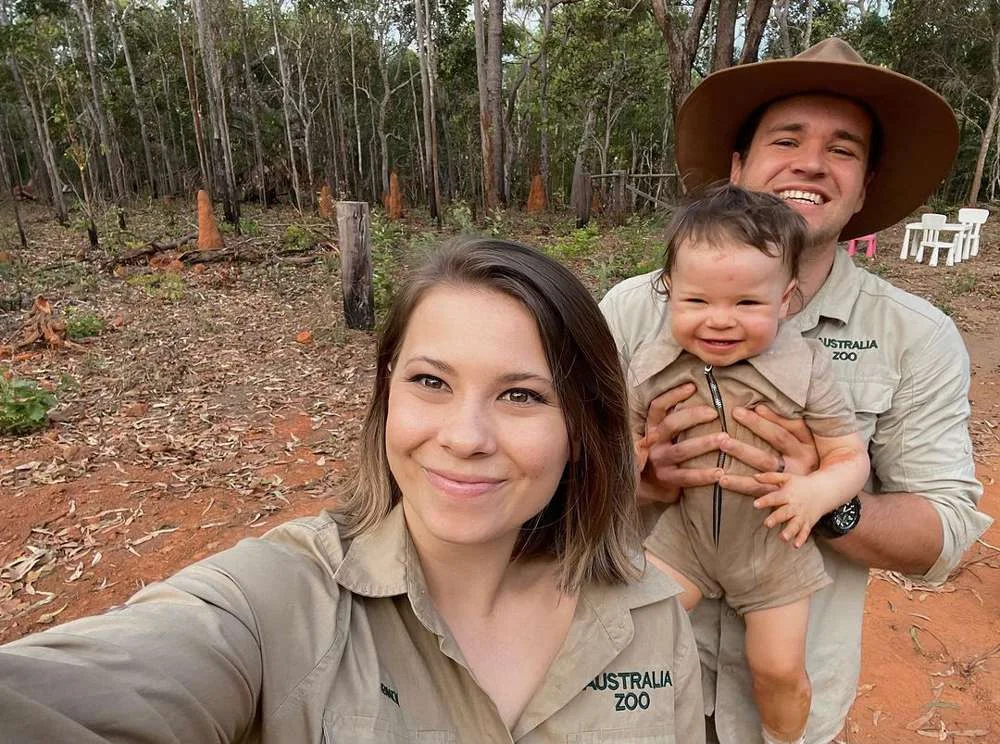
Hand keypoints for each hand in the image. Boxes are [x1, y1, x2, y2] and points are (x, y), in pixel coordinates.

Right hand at [640, 383, 724, 504]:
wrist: (650, 486)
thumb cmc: (666, 453)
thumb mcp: (663, 435)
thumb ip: (676, 420)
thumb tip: (700, 393)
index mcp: (653, 428)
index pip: (658, 407)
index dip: (673, 395)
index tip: (692, 386)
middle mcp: (653, 443)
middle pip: (671, 424)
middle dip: (693, 416)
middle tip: (715, 413)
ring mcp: (659, 461)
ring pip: (681, 450)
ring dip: (704, 443)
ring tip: (725, 439)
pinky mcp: (666, 480)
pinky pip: (686, 477)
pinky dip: (704, 475)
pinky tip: (720, 472)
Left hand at [716, 404, 819, 496]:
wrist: (818, 498)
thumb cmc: (804, 462)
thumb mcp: (805, 443)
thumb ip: (788, 425)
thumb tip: (759, 407)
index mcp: (808, 445)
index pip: (792, 426)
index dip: (774, 416)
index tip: (755, 406)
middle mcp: (802, 460)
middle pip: (779, 438)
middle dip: (757, 425)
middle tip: (736, 413)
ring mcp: (791, 478)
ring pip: (765, 462)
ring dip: (743, 452)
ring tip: (723, 444)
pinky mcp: (779, 495)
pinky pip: (757, 488)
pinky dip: (739, 484)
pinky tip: (722, 479)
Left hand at [751, 472, 825, 547]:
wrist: (824, 490)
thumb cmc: (801, 484)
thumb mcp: (787, 478)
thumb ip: (770, 477)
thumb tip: (754, 477)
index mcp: (788, 494)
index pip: (775, 498)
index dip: (765, 501)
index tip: (755, 504)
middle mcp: (795, 506)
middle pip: (784, 513)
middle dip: (776, 519)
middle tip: (767, 524)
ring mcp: (802, 515)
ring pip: (795, 525)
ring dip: (789, 532)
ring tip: (782, 538)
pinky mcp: (808, 523)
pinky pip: (805, 532)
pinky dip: (801, 539)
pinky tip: (795, 545)